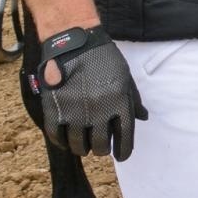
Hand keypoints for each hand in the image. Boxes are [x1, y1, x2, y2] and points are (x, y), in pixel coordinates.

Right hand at [30, 26, 147, 160]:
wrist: (74, 43)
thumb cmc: (103, 59)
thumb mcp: (124, 76)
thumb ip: (133, 99)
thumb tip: (143, 118)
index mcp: (119, 102)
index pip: (125, 136)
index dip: (124, 150)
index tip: (122, 155)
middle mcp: (98, 111)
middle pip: (100, 145)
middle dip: (102, 149)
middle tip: (100, 147)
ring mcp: (75, 112)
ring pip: (79, 145)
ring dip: (83, 148)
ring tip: (85, 146)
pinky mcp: (54, 111)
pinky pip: (58, 137)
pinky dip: (63, 142)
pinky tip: (67, 141)